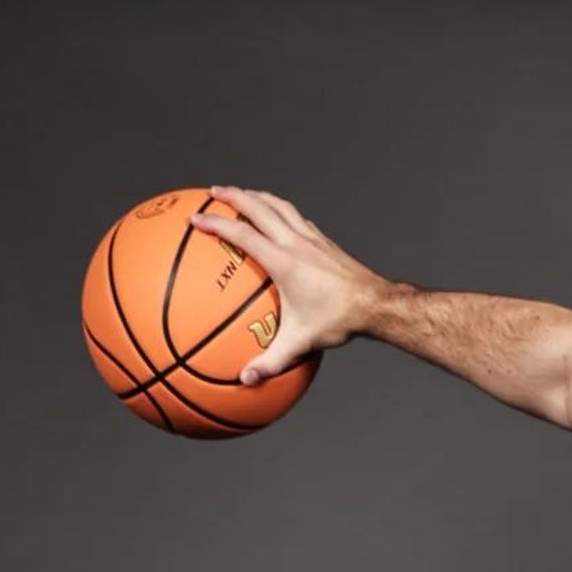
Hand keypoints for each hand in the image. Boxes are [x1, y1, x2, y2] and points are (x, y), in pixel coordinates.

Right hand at [187, 185, 383, 380]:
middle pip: (257, 206)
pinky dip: (280, 209)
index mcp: (284, 262)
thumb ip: (271, 362)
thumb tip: (246, 379)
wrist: (376, 305)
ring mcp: (312, 237)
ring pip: (278, 205)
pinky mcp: (324, 240)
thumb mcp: (301, 343)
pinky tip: (277, 217)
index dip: (215, 224)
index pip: (242, 234)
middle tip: (212, 192)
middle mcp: (295, 242)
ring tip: (242, 194)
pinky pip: (296, 216)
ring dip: (257, 196)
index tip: (195, 219)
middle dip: (232, 195)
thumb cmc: (339, 321)